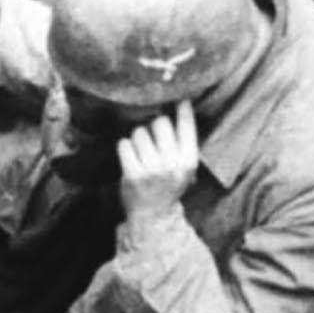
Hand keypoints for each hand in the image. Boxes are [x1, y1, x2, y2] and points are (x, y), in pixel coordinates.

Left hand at [117, 100, 198, 228]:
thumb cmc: (167, 183)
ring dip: (137, 138)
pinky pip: (124, 144)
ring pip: (139, 132)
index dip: (183, 109)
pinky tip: (130, 158)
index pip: (187, 126)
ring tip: (141, 152)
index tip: (180, 97)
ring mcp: (152, 170)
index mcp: (189, 161)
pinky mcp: (133, 174)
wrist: (152, 215)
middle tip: (151, 137)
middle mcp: (173, 164)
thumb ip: (182, 141)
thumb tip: (178, 104)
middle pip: (160, 122)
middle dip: (153, 125)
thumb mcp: (184, 166)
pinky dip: (124, 148)